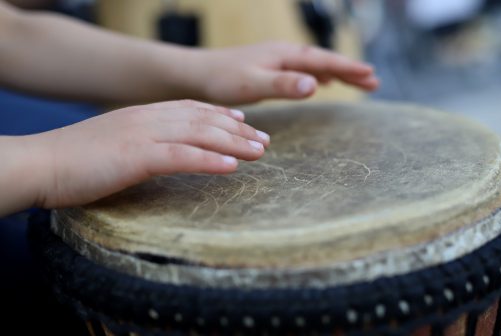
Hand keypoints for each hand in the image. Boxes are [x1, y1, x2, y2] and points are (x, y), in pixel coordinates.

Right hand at [25, 100, 268, 209]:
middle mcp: (148, 119)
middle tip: (264, 140)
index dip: (221, 114)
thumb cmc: (76, 159)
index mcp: (144, 115)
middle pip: (204, 120)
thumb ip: (142, 142)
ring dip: (234, 143)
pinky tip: (232, 166)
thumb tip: (163, 151)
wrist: (41, 163)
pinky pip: (181, 156)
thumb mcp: (116, 142)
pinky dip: (209, 160)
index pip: (191, 109)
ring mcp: (143, 135)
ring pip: (200, 134)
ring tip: (260, 151)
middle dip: (238, 130)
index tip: (244, 121)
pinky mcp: (137, 156)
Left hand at [197, 41, 378, 104]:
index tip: (371, 75)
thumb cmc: (223, 80)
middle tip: (374, 82)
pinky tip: (322, 82)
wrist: (197, 74)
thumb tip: (316, 84)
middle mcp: (284, 53)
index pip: (324, 61)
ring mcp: (277, 59)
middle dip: (350, 70)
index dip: (348, 68)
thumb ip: (284, 84)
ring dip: (338, 73)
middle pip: (324, 60)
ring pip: (315, 65)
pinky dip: (319, 75)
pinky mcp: (270, 68)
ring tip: (358, 81)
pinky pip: (303, 70)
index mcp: (284, 55)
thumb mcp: (254, 84)